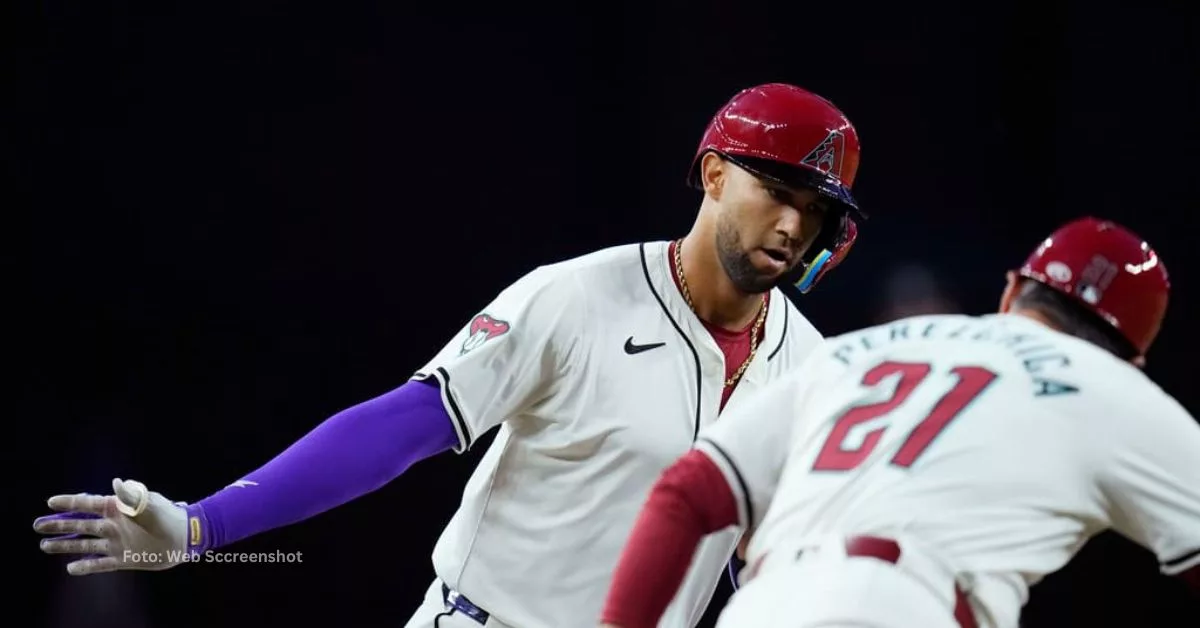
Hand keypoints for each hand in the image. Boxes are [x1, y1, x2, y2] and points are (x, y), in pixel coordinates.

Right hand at [34, 478, 188, 574]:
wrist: (184, 537)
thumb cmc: (167, 515)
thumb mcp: (149, 502)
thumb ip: (130, 495)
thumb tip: (116, 481)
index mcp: (117, 508)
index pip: (88, 504)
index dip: (69, 503)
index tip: (50, 502)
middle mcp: (113, 525)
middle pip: (80, 524)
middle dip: (59, 525)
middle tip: (38, 526)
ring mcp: (116, 542)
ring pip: (85, 544)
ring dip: (66, 545)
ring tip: (46, 546)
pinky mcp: (123, 559)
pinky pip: (100, 564)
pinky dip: (86, 567)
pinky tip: (71, 569)